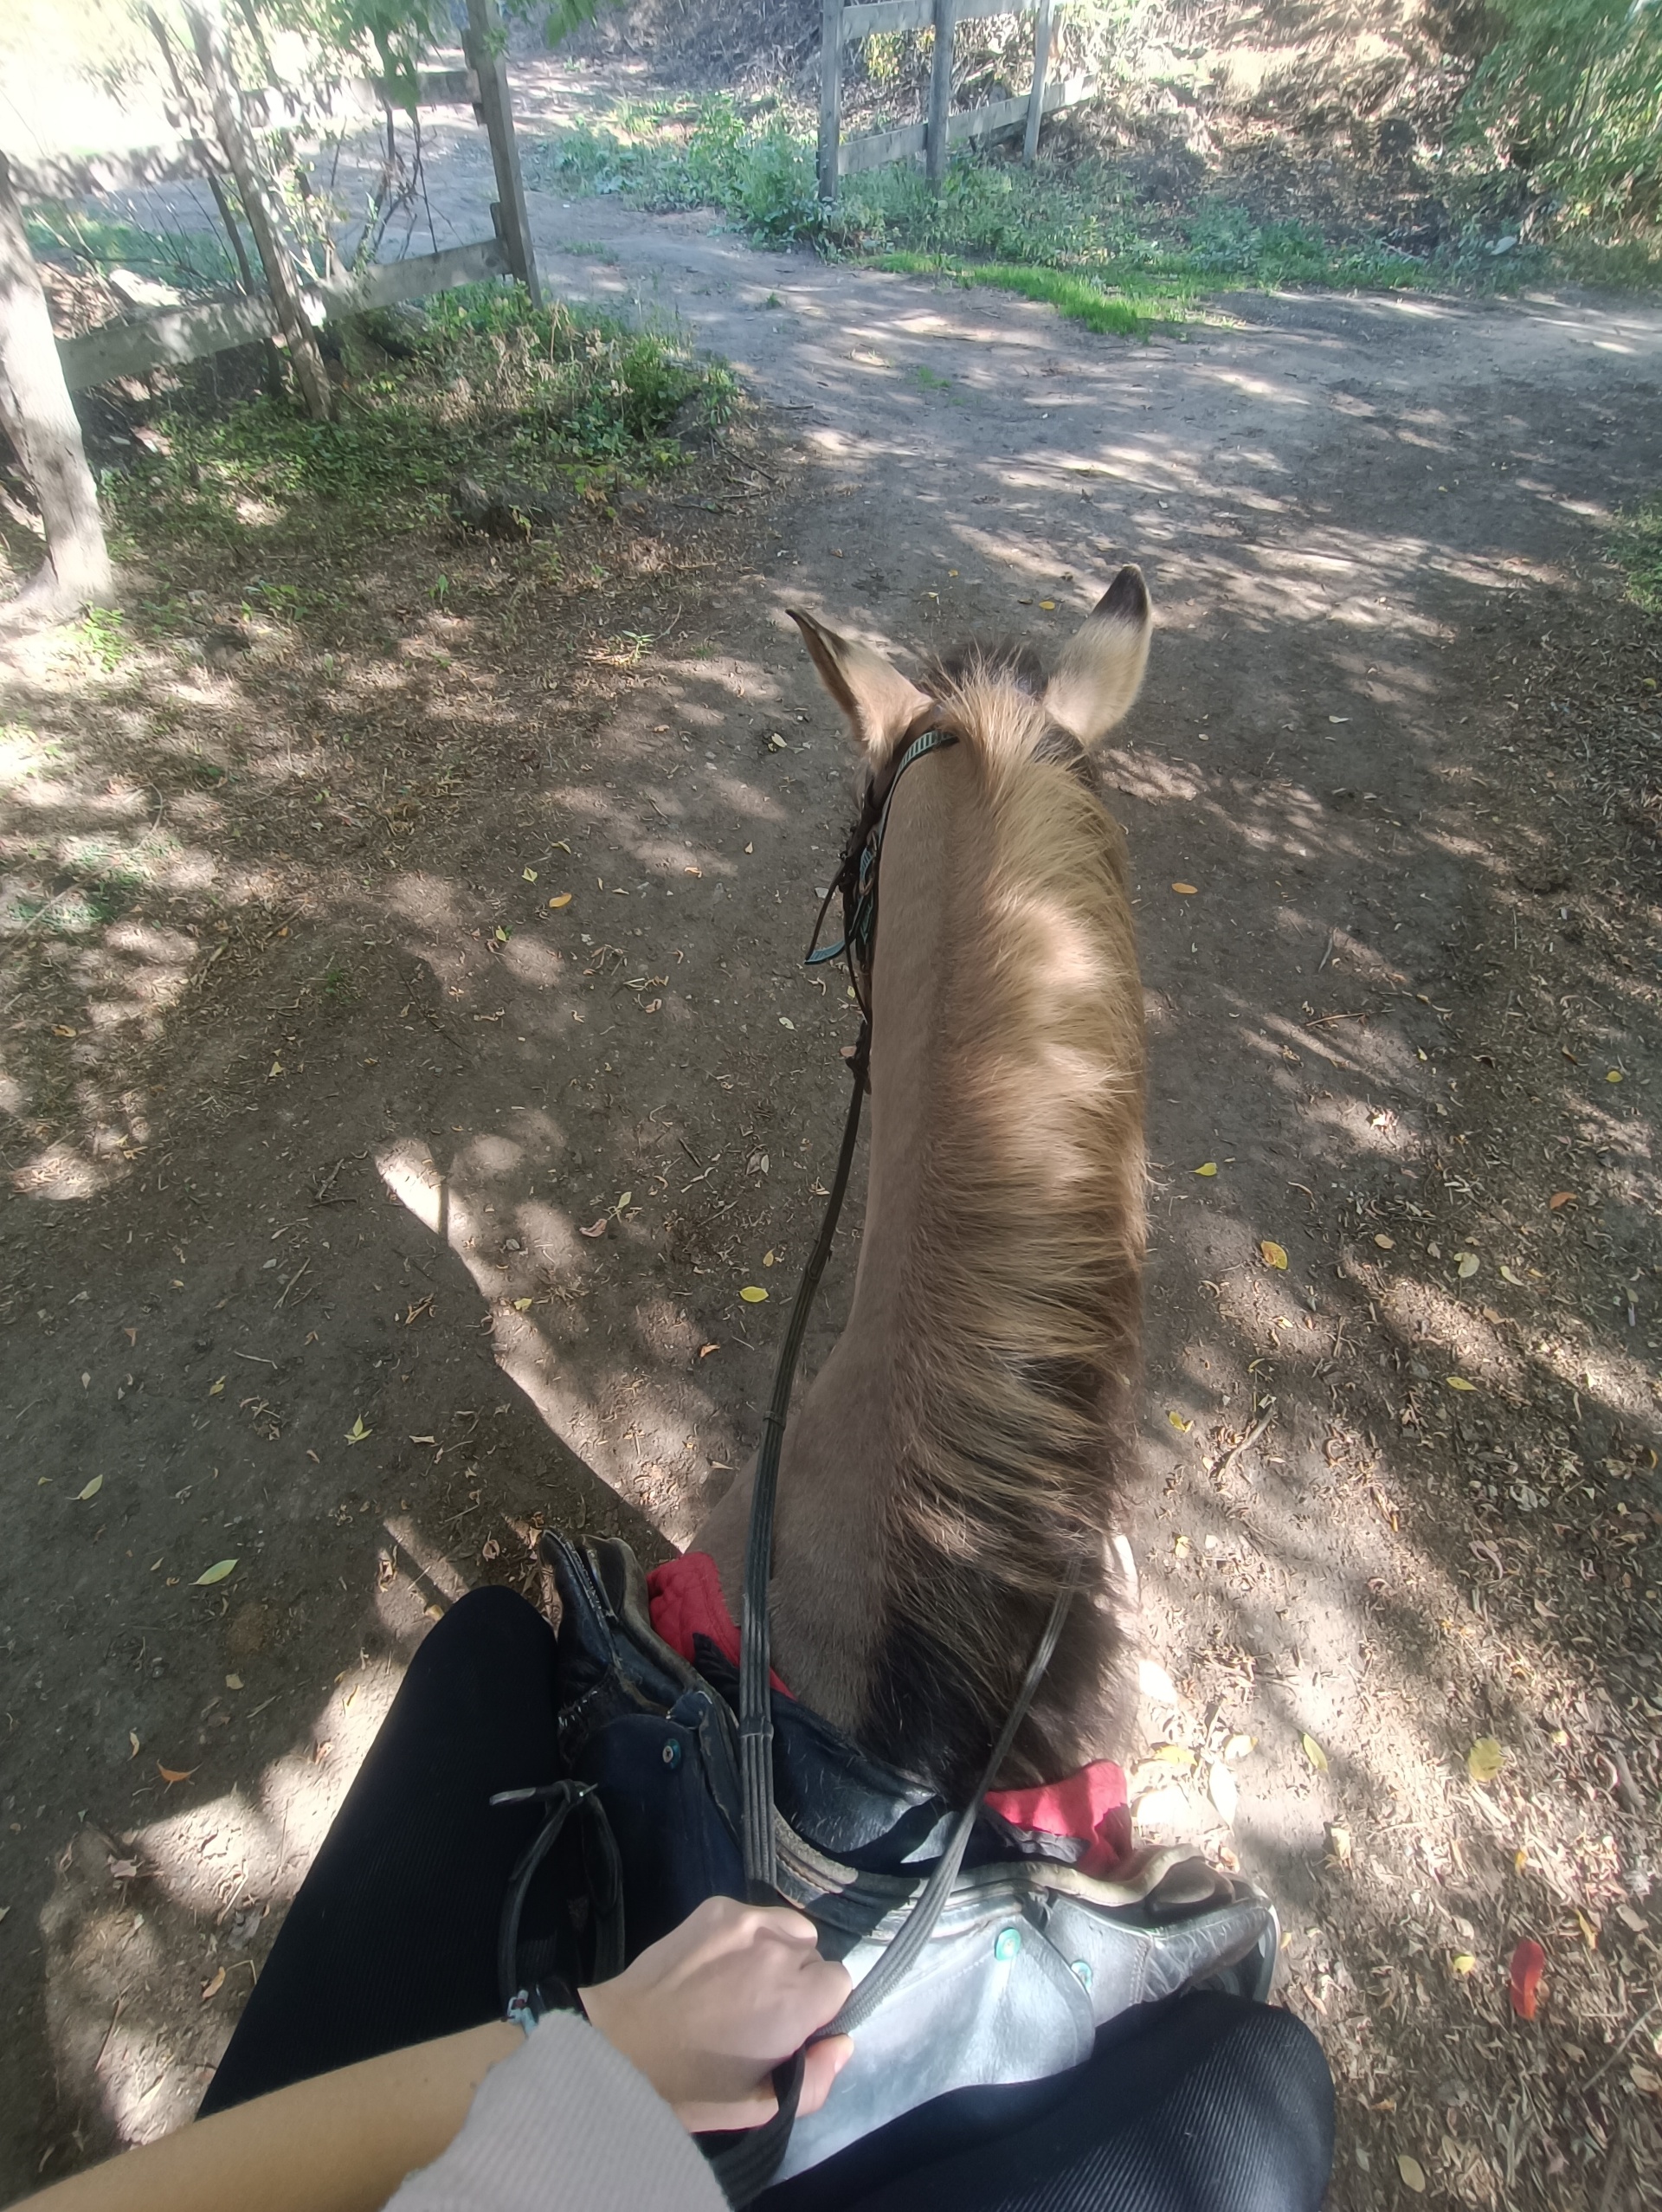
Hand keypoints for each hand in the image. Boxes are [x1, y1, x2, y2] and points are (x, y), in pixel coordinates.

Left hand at [579, 1895, 853, 2133]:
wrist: (620, 2044)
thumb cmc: (692, 2086)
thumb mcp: (759, 2106)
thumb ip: (816, 2080)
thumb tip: (842, 2043)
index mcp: (795, 1999)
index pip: (841, 1982)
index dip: (819, 2008)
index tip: (790, 2028)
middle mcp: (778, 1950)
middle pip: (815, 1955)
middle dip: (799, 1982)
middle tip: (761, 2012)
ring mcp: (746, 1921)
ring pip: (791, 1930)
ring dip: (780, 1953)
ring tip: (744, 1983)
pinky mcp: (717, 1907)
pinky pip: (757, 1915)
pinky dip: (750, 1936)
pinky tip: (719, 1964)